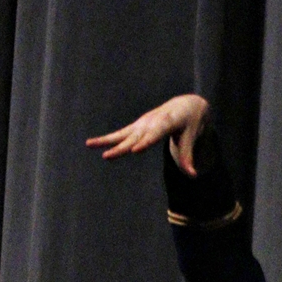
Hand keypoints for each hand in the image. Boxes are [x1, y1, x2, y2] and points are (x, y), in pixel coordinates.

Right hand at [86, 93, 209, 175]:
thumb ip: (187, 156)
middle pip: (134, 137)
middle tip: (107, 156)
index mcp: (166, 122)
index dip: (145, 142)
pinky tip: (91, 143)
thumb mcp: (191, 137)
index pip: (155, 134)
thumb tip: (193, 175)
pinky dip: (106, 139)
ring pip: (122, 134)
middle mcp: (150, 122)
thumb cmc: (190, 123)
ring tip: (88, 144)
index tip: (135, 150)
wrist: (184, 106)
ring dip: (105, 140)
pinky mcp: (136, 127)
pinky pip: (120, 134)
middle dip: (121, 147)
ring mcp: (141, 124)